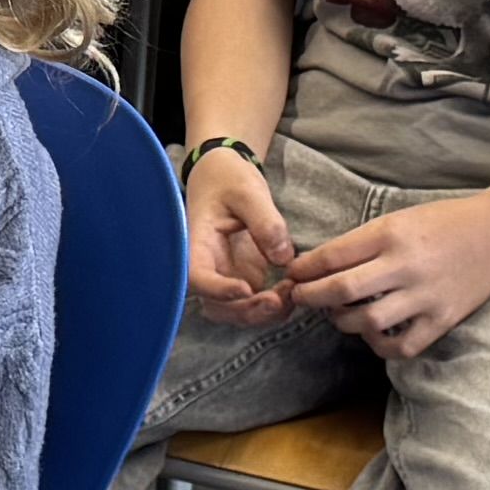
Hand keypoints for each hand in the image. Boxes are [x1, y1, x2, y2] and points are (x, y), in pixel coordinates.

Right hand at [185, 150, 295, 323]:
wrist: (224, 176)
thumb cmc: (227, 179)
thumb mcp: (247, 191)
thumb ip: (265, 221)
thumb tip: (282, 258)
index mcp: (196, 243)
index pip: (196, 277)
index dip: (217, 290)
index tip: (246, 289)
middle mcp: (206, 266)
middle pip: (216, 307)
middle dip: (248, 311)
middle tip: (281, 298)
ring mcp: (225, 275)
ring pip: (235, 312)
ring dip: (263, 313)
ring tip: (292, 293)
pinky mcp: (243, 277)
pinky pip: (254, 303)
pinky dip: (273, 305)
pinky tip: (293, 289)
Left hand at [285, 192, 489, 363]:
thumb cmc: (442, 223)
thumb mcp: (398, 219)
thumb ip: (363, 242)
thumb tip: (320, 264)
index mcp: (391, 234)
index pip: (334, 256)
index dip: (305, 268)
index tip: (293, 274)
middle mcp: (406, 266)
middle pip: (342, 290)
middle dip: (312, 297)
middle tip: (301, 298)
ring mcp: (425, 296)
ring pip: (367, 322)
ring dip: (343, 322)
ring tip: (338, 314)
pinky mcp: (442, 319)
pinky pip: (401, 346)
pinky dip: (379, 345)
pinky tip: (372, 334)